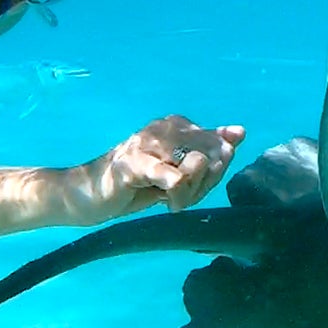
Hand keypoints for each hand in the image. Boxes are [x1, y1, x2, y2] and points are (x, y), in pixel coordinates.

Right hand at [68, 115, 245, 223]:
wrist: (87, 196)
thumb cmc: (135, 186)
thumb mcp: (178, 172)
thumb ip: (208, 153)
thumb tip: (241, 132)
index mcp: (176, 124)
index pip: (220, 145)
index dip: (214, 172)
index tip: (193, 186)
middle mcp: (164, 127)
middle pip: (212, 156)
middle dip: (204, 184)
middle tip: (181, 196)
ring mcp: (148, 143)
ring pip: (197, 166)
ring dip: (190, 193)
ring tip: (171, 200)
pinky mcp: (134, 163)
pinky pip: (175, 179)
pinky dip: (177, 195)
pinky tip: (166, 203)